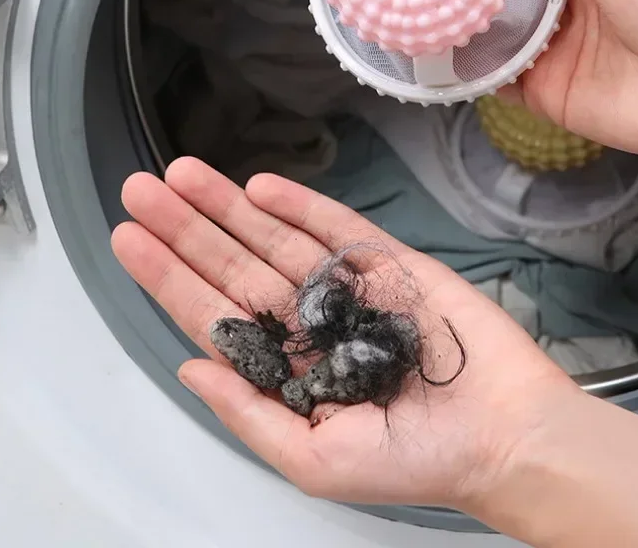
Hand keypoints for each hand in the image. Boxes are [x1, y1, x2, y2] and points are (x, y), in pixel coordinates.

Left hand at [111, 157, 578, 512]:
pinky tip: (261, 187)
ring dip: (231, 206)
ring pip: (278, 237)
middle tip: (142, 191)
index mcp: (290, 369)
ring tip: (185, 174)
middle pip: (237, 266)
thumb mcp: (315, 459)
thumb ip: (249, 412)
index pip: (217, 314)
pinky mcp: (392, 263)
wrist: (506, 434)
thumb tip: (190, 369)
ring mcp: (351, 288)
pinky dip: (301, 205)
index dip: (171, 277)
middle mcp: (313, 322)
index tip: (131, 240)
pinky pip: (340, 226)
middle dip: (188, 228)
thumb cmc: (417, 462)